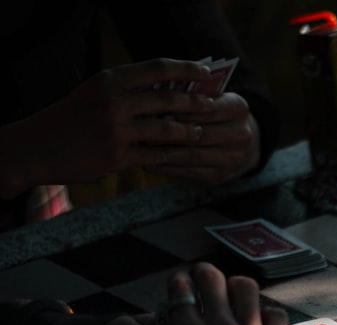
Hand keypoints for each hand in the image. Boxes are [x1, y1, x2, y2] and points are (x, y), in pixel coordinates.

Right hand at [0, 58, 215, 198]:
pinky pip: (157, 155)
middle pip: (170, 99)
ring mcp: (117, 130)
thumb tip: (171, 87)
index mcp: (110, 80)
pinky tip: (182, 155)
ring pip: (168, 130)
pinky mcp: (118, 156)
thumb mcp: (96, 92)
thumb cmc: (72, 117)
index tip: (206, 74)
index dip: (187, 69)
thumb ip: (129, 89)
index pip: (159, 68)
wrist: (37, 147)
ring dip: (189, 132)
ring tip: (199, 133)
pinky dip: (172, 155)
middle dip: (197, 104)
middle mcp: (115, 102)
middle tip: (212, 107)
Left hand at [144, 92, 261, 182]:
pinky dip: (167, 168)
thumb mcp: (213, 98)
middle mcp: (241, 134)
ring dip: (163, 151)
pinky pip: (190, 172)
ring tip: (140, 146)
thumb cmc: (217, 115)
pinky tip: (149, 163)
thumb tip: (156, 95)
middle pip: (198, 132)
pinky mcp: (222, 175)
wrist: (243, 144)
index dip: (177, 108)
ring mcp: (233, 157)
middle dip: (167, 131)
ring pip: (191, 154)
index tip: (151, 107)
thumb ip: (192, 95)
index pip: (204, 107)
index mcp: (238, 108)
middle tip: (140, 128)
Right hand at [165, 263, 290, 324]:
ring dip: (238, 286)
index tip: (181, 282)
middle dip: (206, 273)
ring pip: (245, 287)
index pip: (179, 292)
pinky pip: (275, 313)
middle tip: (206, 277)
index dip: (179, 282)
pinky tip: (265, 320)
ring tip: (236, 291)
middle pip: (211, 279)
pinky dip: (270, 314)